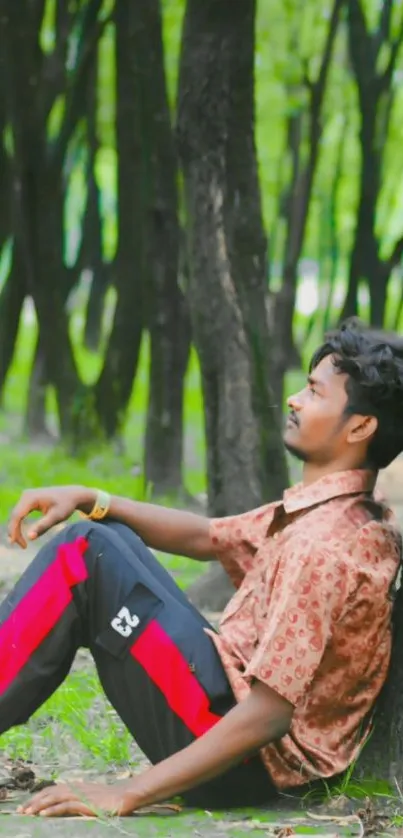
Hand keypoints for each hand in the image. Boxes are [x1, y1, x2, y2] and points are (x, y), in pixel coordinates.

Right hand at [8, 485, 93, 547]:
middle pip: (14, 516)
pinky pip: (19, 514)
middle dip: (15, 532)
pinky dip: (19, 525)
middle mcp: (26, 495)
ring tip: (23, 544)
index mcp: (31, 498)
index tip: (20, 545)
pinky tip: (22, 535)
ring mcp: (26, 496)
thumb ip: (43, 526)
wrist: (73, 494)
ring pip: (15, 516)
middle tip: (23, 547)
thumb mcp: (56, 517)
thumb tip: (29, 537)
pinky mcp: (28, 500)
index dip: (14, 531)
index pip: (17, 516)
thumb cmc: (66, 505)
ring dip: (16, 530)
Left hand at [17, 780, 135, 817]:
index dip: (40, 795)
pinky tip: (44, 814)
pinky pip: (66, 805)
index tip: (28, 804)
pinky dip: (53, 809)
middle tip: (21, 810)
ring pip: (55, 797)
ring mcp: (81, 795)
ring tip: (27, 812)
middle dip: (35, 800)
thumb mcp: (91, 798)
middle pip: (51, 791)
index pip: (54, 789)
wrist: (126, 797)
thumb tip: (67, 804)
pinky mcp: (86, 803)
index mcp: (77, 786)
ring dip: (39, 805)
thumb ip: (79, 799)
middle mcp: (76, 788)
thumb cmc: (111, 800)